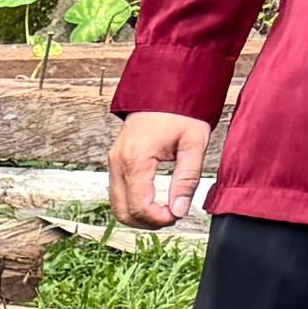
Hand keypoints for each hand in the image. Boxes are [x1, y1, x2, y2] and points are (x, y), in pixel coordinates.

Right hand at [109, 111, 211, 228]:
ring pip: (117, 206)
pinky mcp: (115, 162)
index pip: (139, 206)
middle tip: (171, 216)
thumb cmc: (181, 111)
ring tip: (164, 210)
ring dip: (139, 215)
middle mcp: (118, 163)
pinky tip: (153, 200)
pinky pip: (118, 194)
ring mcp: (113, 163)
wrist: (165, 87)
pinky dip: (133, 204)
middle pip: (123, 212)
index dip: (158, 218)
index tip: (178, 215)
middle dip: (147, 222)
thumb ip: (187, 180)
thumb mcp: (194, 144)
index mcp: (136, 159)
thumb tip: (179, 210)